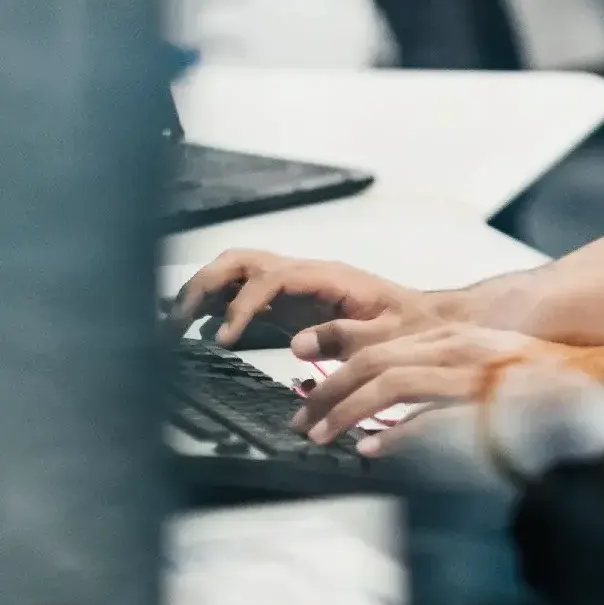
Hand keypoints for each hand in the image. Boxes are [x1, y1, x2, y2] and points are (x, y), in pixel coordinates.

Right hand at [169, 250, 447, 352]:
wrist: (427, 322)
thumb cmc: (411, 327)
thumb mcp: (388, 335)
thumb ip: (347, 337)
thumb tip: (297, 343)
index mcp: (328, 277)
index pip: (272, 277)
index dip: (243, 304)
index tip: (223, 336)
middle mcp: (306, 274)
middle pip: (243, 261)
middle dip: (206, 285)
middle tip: (177, 322)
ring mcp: (295, 286)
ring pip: (238, 271)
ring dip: (204, 291)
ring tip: (175, 325)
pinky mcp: (290, 303)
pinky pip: (245, 293)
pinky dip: (217, 304)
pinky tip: (200, 330)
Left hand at [290, 322, 603, 449]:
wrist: (601, 379)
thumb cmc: (544, 383)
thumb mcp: (483, 370)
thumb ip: (438, 384)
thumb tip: (387, 422)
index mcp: (456, 339)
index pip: (380, 346)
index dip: (336, 367)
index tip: (306, 389)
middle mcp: (460, 348)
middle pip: (376, 362)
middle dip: (329, 392)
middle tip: (302, 421)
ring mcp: (475, 373)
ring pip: (393, 381)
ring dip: (349, 410)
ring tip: (324, 436)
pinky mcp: (490, 401)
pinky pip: (433, 416)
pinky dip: (399, 432)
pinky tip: (373, 447)